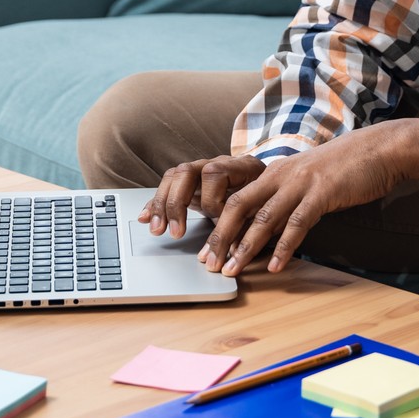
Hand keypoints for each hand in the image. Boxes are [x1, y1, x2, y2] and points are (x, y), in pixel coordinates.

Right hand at [141, 155, 266, 236]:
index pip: (215, 173)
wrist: (272, 186)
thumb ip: (247, 228)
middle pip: (187, 171)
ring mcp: (202, 170)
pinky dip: (154, 203)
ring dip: (162, 205)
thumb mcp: (266, 212)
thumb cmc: (270, 200)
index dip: (212, 200)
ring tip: (157, 230)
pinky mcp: (192, 183)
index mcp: (240, 166)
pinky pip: (167, 187)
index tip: (215, 221)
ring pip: (173, 178)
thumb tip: (231, 254)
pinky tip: (145, 218)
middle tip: (175, 233)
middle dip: (177, 203)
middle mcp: (218, 163)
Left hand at [200, 120, 418, 276]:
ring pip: (264, 217)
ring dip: (245, 247)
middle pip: (239, 207)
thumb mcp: (308, 178)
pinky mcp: (322, 193)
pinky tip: (275, 266)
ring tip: (233, 270)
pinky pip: (298, 223)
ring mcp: (301, 183)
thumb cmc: (346, 167)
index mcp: (275, 172)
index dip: (219, 226)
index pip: (236, 199)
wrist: (380, 148)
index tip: (208, 251)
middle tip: (209, 264)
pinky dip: (284, 247)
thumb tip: (272, 226)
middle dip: (221, 238)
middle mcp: (281, 175)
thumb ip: (288, 197)